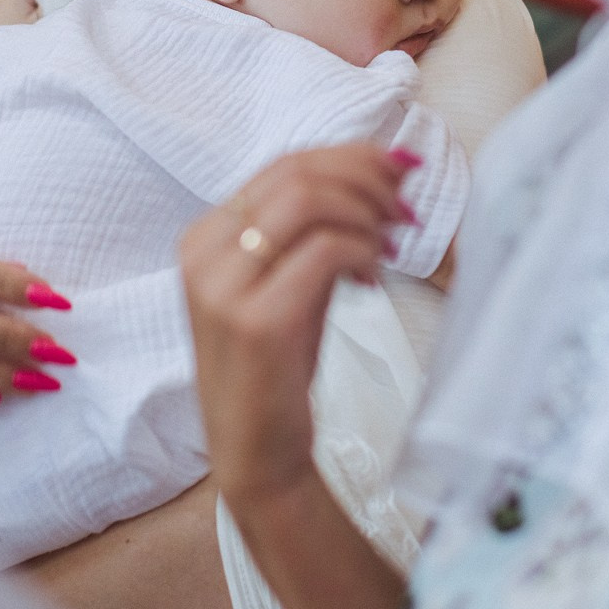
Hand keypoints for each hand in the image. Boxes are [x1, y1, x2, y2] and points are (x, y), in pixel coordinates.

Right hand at [181, 146, 412, 510]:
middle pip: (297, 174)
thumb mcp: (292, 280)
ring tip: (388, 245)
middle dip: (366, 180)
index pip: (284, 165)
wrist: (255, 450)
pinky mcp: (256, 321)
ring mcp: (224, 287)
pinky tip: (371, 279)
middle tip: (403, 210)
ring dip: (366, 213)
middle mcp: (205, 253)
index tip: (398, 171)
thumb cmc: (278, 365)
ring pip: (309, 202)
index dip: (351, 158)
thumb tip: (387, 166)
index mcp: (206, 236)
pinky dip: (363, 252)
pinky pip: (325, 251)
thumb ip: (324, 226)